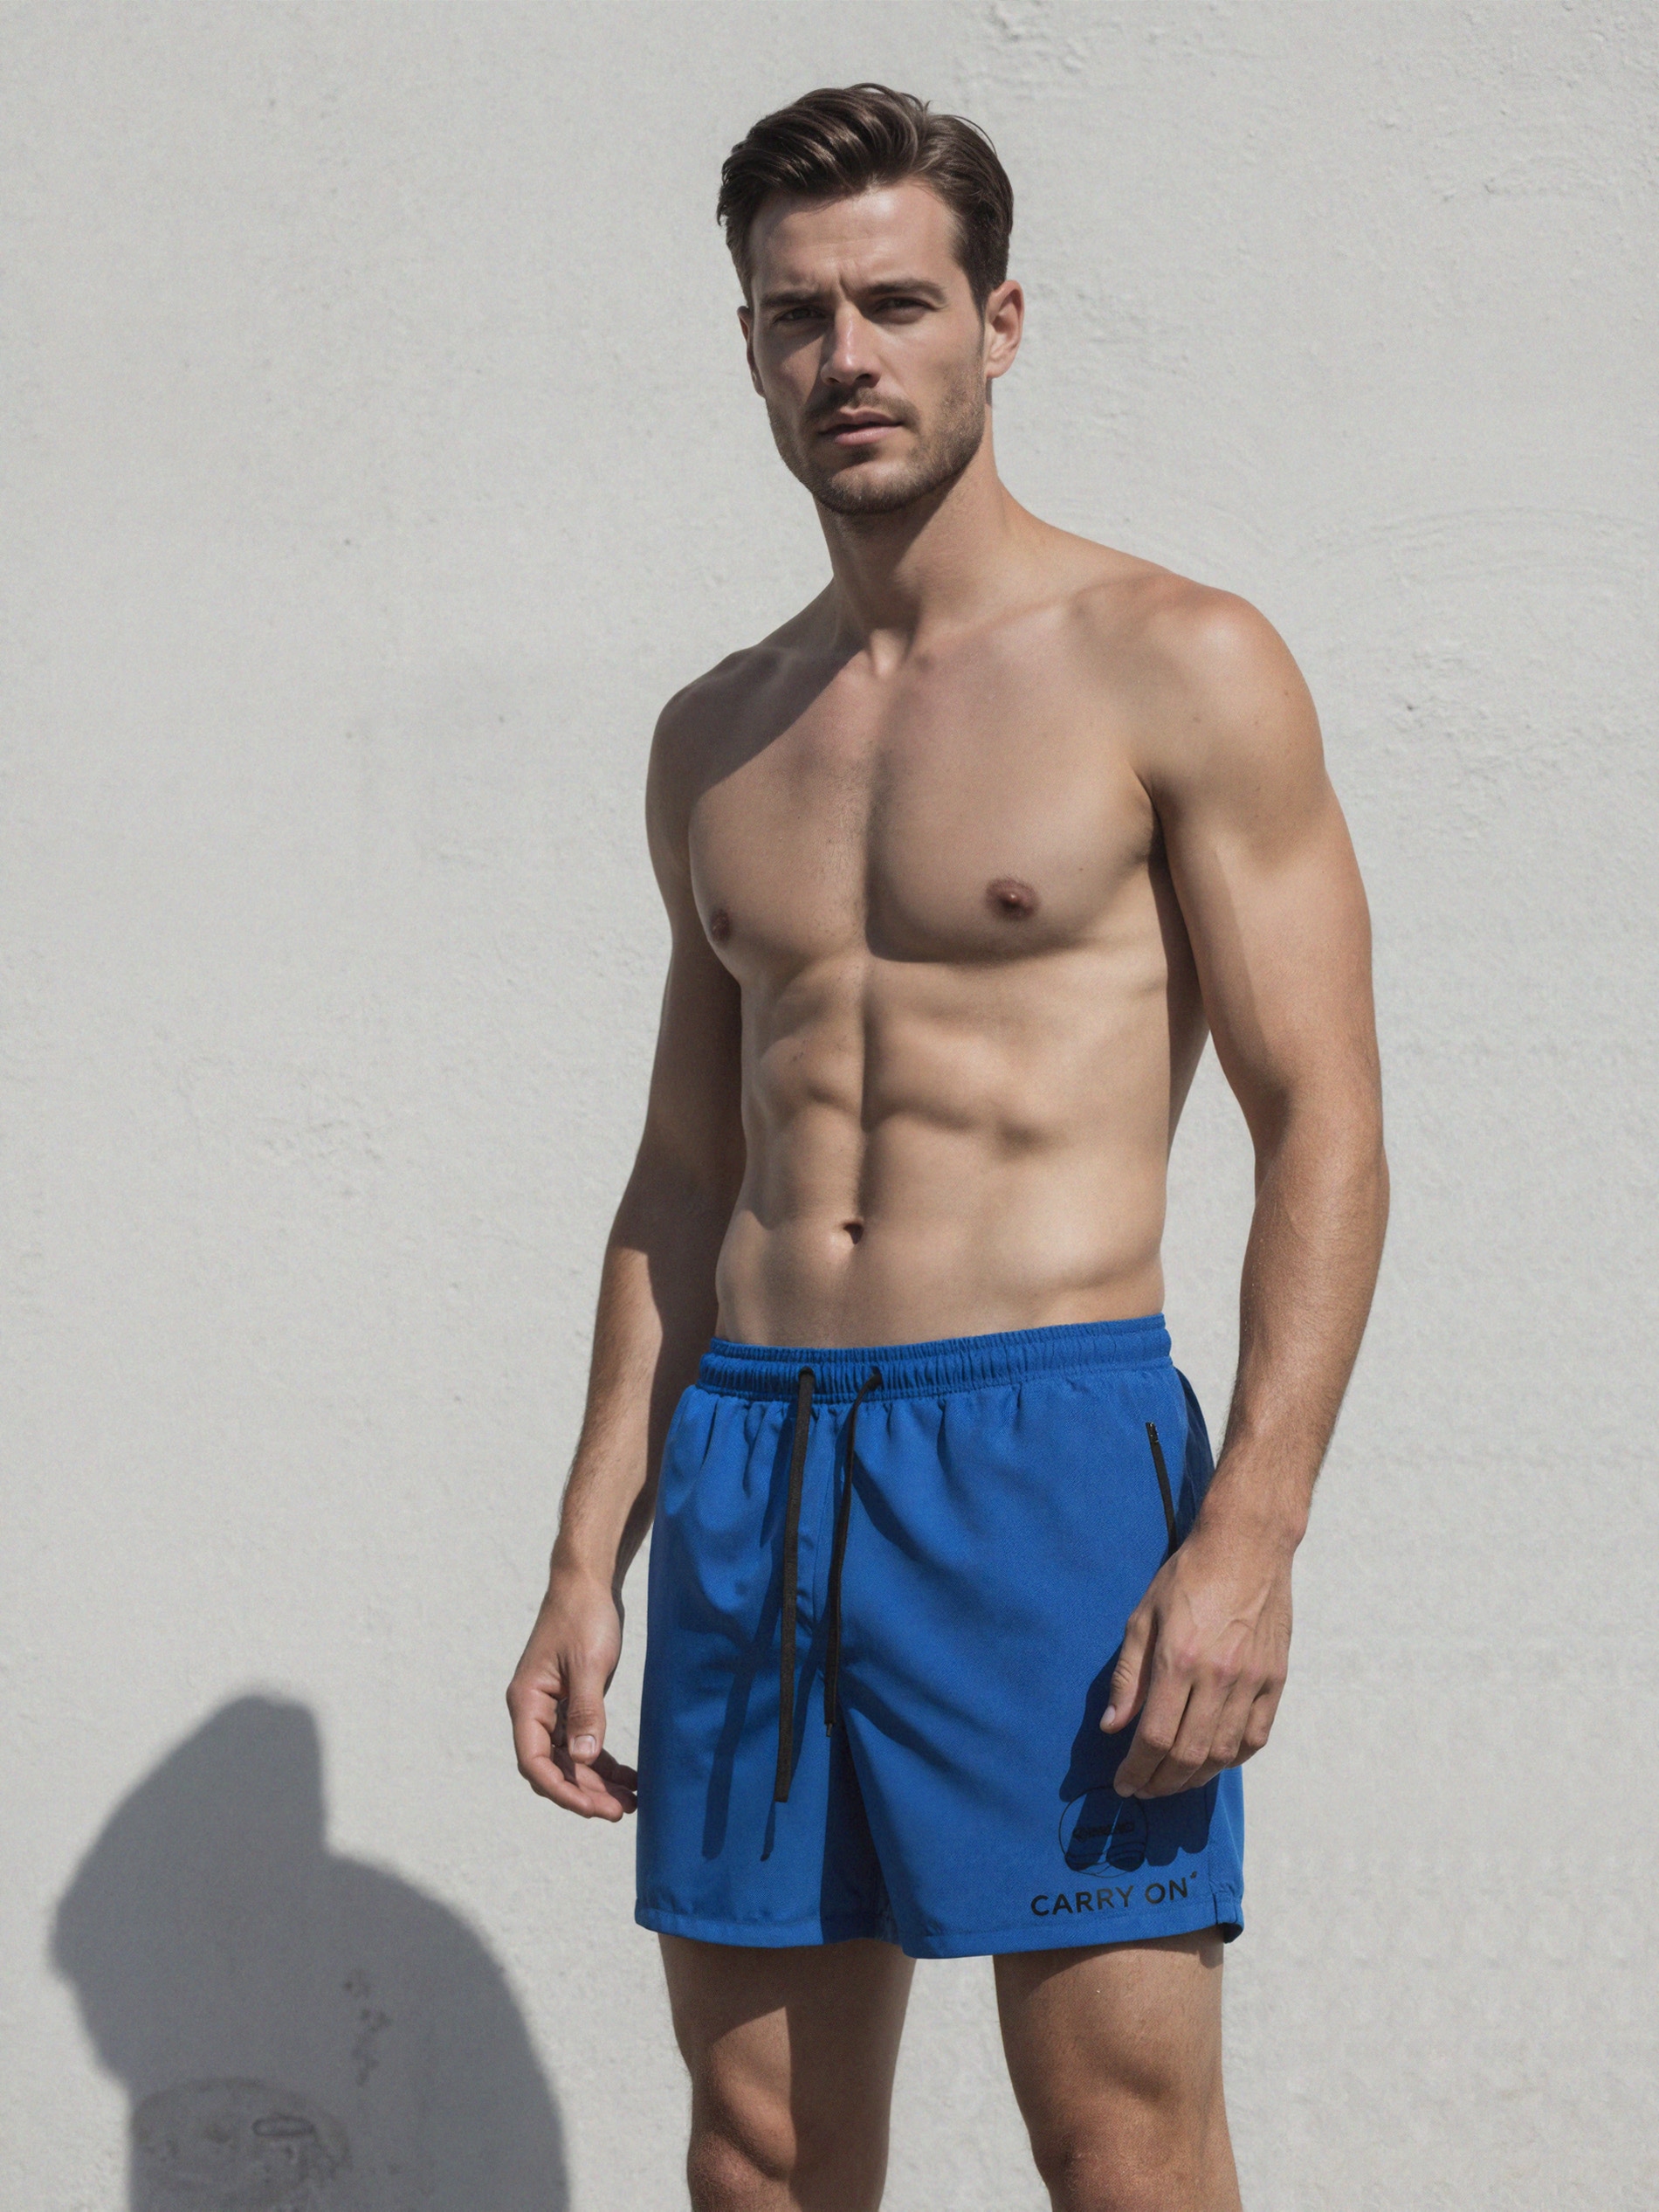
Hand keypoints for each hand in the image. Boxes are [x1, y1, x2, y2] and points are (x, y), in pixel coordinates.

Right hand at [507, 1566, 637, 1820]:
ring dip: (597, 1782)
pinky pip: (584, 1744)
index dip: (563, 1790)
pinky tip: (629, 1777)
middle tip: (621, 1811)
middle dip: (585, 1792)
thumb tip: (585, 1760)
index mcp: (527, 1702)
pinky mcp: (572, 1703)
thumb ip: (586, 1712)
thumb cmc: (584, 1617)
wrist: (588, 1583)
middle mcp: (534, 1710)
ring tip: (631, 1802)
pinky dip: (604, 1762)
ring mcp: (553, 1709)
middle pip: (554, 1768)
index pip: (535, 1762)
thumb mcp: (588, 1664)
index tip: (594, 1808)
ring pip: (571, 1761)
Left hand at [1102, 1501, 1293, 1797]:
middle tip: (1144, 1788)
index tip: (1123, 1783)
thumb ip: (1127, 1677)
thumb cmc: (1187, 1578)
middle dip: (1161, 1782)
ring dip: (1195, 1778)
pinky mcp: (1275, 1680)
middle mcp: (1218, 1678)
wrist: (1246, 1548)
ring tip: (1173, 1780)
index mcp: (1178, 1660)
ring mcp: (1252, 1682)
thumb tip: (1113, 1726)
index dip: (1136, 1770)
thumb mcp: (1142, 1618)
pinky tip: (1214, 1761)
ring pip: (1225, 1754)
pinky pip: (1256, 1738)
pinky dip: (1234, 1760)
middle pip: (1189, 1755)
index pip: (1154, 1737)